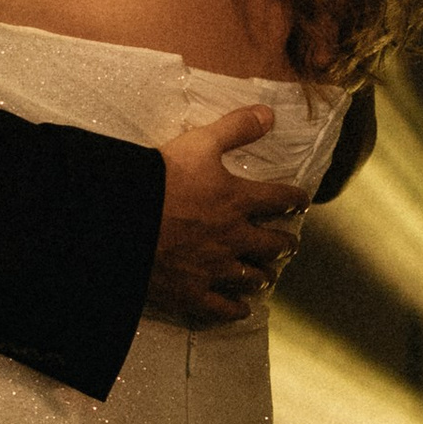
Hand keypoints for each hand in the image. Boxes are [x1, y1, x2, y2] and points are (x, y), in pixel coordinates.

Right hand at [145, 105, 305, 326]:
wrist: (121, 219)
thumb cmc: (160, 178)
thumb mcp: (200, 143)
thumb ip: (236, 128)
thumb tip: (269, 113)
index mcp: (239, 201)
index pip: (280, 199)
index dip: (295, 199)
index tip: (301, 201)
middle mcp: (235, 238)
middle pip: (273, 245)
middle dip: (284, 243)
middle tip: (288, 243)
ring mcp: (215, 269)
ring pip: (253, 278)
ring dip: (264, 275)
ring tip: (267, 274)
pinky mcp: (192, 293)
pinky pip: (222, 308)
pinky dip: (236, 310)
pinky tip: (242, 310)